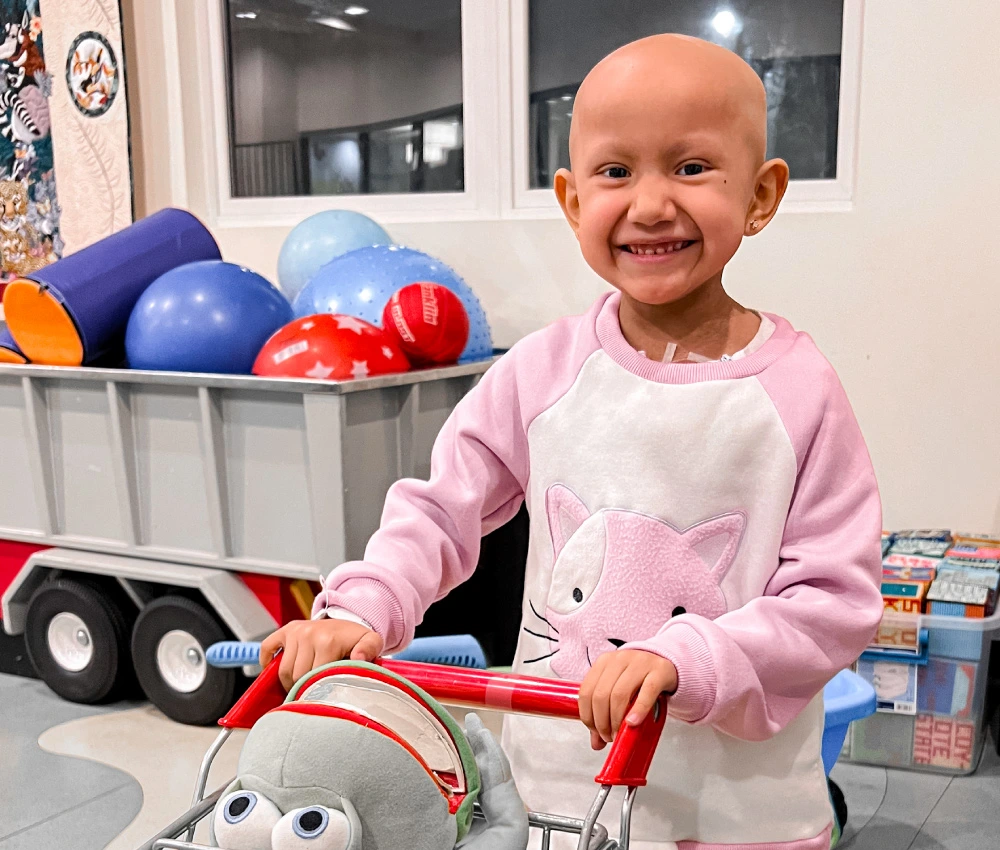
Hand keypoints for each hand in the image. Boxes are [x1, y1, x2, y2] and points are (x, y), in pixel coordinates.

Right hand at [260, 618, 384, 690]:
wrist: (348, 622)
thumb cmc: (357, 640)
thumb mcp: (372, 642)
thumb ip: (370, 650)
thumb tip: (359, 658)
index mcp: (328, 641)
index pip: (312, 679)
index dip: (316, 692)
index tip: (322, 698)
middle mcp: (308, 633)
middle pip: (295, 677)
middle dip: (303, 689)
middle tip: (312, 693)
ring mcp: (295, 631)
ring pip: (283, 670)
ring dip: (289, 682)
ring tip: (302, 686)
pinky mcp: (286, 630)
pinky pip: (268, 648)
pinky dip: (267, 662)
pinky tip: (274, 672)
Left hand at [578, 649, 676, 749]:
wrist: (665, 666)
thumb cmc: (639, 679)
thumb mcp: (619, 691)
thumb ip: (605, 713)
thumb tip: (596, 743)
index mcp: (604, 662)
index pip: (586, 691)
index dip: (588, 716)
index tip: (595, 731)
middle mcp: (619, 659)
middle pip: (601, 695)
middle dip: (602, 722)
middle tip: (608, 736)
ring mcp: (639, 663)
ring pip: (620, 694)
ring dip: (616, 720)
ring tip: (619, 733)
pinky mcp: (659, 671)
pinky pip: (647, 692)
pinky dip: (638, 710)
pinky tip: (633, 722)